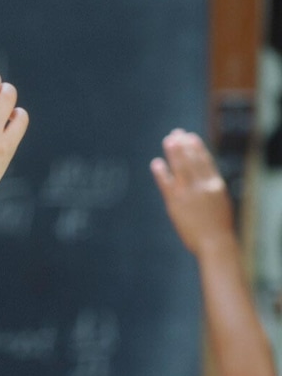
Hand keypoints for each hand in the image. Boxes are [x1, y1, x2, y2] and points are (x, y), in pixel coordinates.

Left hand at [150, 129, 235, 256]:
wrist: (215, 242)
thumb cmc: (218, 226)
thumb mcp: (220, 202)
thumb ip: (210, 188)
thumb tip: (204, 178)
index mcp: (216, 184)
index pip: (205, 161)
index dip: (197, 147)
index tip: (191, 137)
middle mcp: (203, 185)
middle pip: (192, 159)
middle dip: (184, 145)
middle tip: (177, 133)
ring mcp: (189, 193)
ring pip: (180, 167)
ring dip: (174, 152)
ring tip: (168, 140)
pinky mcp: (176, 203)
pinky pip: (166, 183)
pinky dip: (161, 172)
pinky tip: (156, 162)